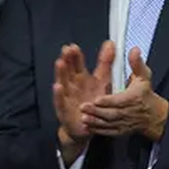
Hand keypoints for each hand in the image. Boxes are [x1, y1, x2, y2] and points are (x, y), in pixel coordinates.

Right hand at [53, 42, 115, 159]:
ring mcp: (67, 97)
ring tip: (60, 63)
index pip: (77, 64)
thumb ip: (105, 62)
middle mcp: (73, 86)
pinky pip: (60, 102)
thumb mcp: (103, 80)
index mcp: (82, 78)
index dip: (75, 55)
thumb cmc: (94, 101)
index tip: (73, 46)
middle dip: (67, 60)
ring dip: (61, 73)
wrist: (88, 125)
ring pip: (63, 83)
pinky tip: (57, 86)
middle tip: (66, 50)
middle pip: (68, 71)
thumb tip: (110, 44)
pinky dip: (59, 94)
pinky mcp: (65, 110)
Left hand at [80, 48, 168, 141]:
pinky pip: (108, 132)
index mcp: (134, 98)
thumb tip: (134, 50)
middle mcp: (129, 112)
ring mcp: (124, 123)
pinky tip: (88, 126)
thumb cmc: (145, 94)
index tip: (97, 99)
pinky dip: (98, 130)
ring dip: (95, 121)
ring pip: (108, 124)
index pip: (120, 100)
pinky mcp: (121, 131)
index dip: (108, 101)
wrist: (154, 115)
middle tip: (83, 107)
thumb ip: (137, 64)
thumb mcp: (144, 77)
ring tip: (83, 117)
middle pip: (112, 113)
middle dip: (97, 111)